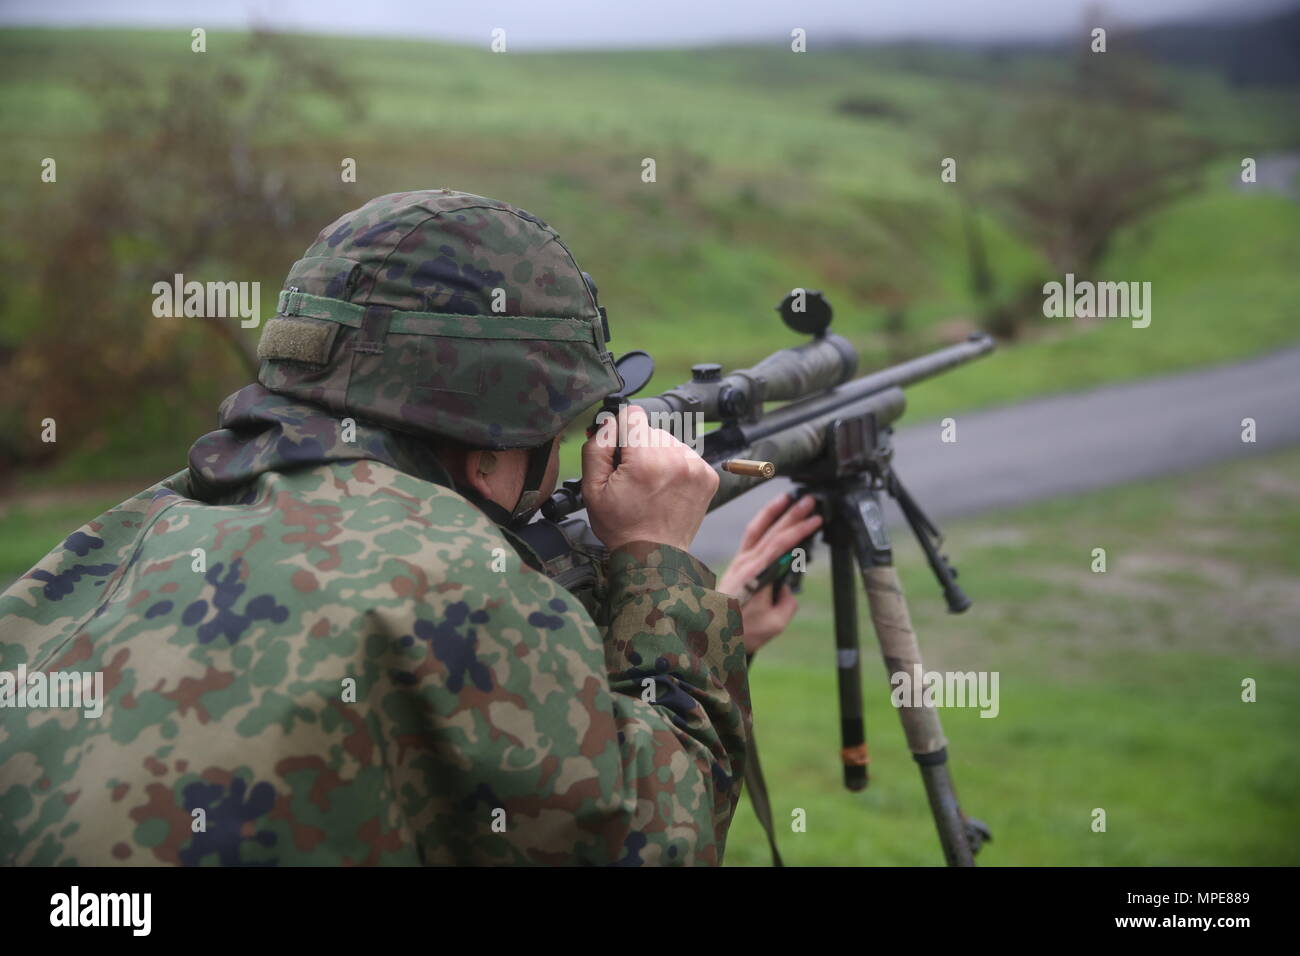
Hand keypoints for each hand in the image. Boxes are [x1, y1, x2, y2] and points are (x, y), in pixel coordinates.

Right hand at [581, 404, 719, 552]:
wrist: (654, 556)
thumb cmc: (622, 526)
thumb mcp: (593, 489)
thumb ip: (597, 448)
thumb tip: (608, 422)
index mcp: (644, 459)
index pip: (633, 414)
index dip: (621, 430)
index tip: (620, 450)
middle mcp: (674, 458)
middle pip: (651, 430)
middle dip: (639, 447)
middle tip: (634, 477)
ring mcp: (695, 467)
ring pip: (669, 441)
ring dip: (659, 456)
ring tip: (651, 485)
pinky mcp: (708, 476)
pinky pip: (686, 456)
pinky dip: (676, 466)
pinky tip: (667, 488)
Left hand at [717, 492, 822, 655]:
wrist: (712, 632)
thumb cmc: (742, 630)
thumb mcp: (774, 625)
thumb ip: (787, 604)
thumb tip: (787, 591)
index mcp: (756, 575)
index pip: (781, 545)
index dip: (799, 530)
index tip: (816, 520)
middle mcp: (746, 562)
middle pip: (772, 531)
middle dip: (792, 514)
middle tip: (809, 500)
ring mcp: (740, 560)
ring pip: (757, 528)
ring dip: (773, 511)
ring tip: (788, 497)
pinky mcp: (737, 562)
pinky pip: (750, 536)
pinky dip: (761, 522)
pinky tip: (771, 515)